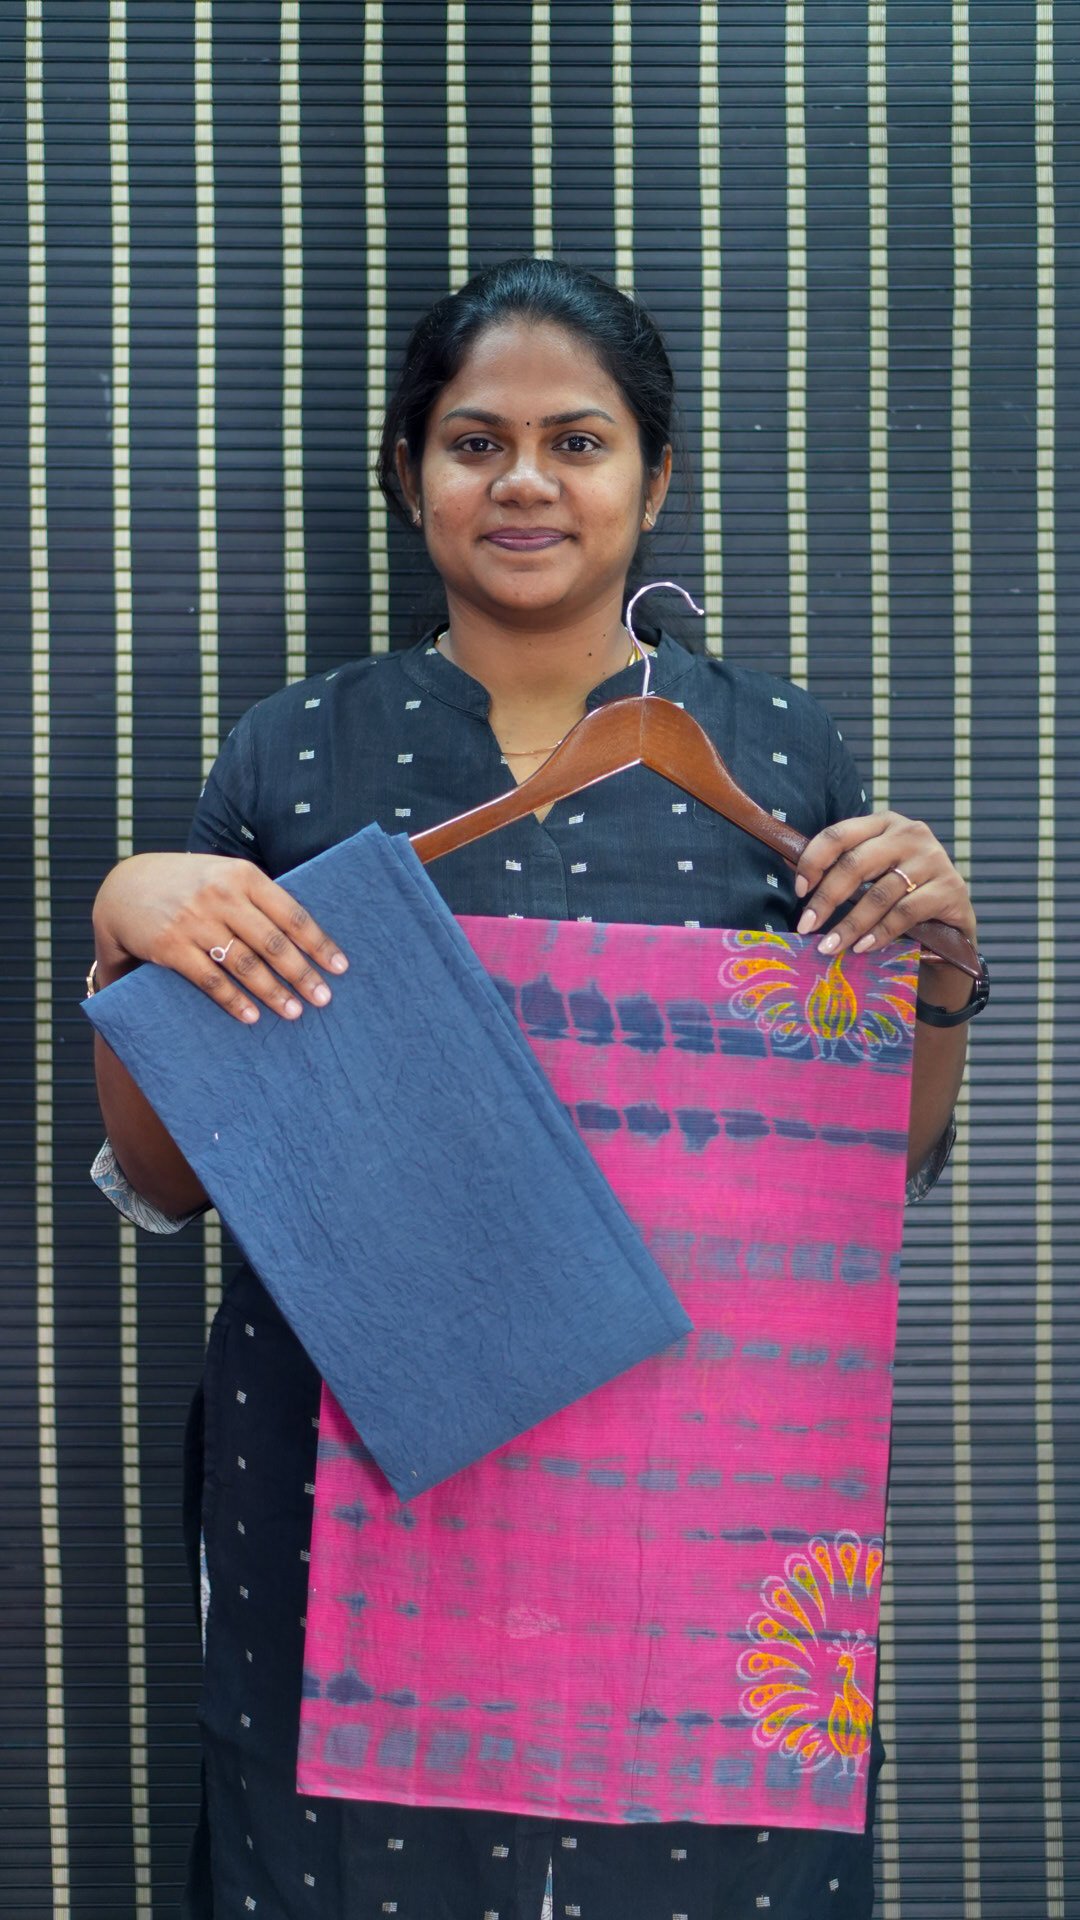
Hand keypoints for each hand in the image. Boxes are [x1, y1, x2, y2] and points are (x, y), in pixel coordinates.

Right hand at [93, 852, 347, 1023]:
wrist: (124, 888)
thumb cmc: (188, 885)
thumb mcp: (223, 876)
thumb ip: (257, 899)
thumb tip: (305, 937)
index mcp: (242, 875)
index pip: (291, 913)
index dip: (318, 943)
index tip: (340, 967)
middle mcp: (221, 895)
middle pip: (272, 942)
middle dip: (301, 973)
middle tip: (323, 998)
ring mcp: (194, 921)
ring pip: (244, 964)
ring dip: (272, 992)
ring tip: (294, 1012)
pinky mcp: (170, 946)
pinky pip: (209, 979)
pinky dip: (233, 1000)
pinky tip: (251, 1016)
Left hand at [793, 812, 976, 960]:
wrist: (951, 922)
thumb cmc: (901, 895)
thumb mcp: (872, 875)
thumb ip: (840, 870)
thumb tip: (789, 873)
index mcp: (884, 823)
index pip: (839, 834)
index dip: (813, 861)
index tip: (799, 891)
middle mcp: (910, 834)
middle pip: (856, 864)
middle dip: (826, 899)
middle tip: (806, 927)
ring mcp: (933, 859)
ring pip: (879, 893)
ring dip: (850, 925)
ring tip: (829, 947)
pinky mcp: (949, 889)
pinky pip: (905, 913)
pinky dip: (880, 933)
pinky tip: (863, 948)